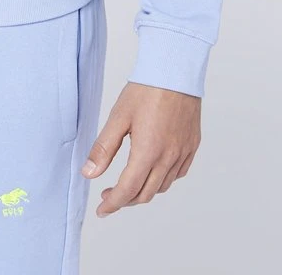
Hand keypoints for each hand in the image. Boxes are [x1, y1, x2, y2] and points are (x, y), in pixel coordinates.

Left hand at [80, 81, 201, 215]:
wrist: (175, 70)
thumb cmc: (146, 89)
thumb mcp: (118, 117)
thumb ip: (103, 148)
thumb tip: (88, 173)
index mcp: (148, 152)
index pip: (128, 190)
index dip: (113, 203)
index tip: (101, 210)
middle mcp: (169, 157)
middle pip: (145, 193)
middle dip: (125, 200)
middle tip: (108, 195)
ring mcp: (183, 153)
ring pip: (162, 186)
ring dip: (143, 190)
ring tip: (127, 183)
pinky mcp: (192, 145)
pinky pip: (177, 173)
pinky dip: (162, 179)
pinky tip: (152, 170)